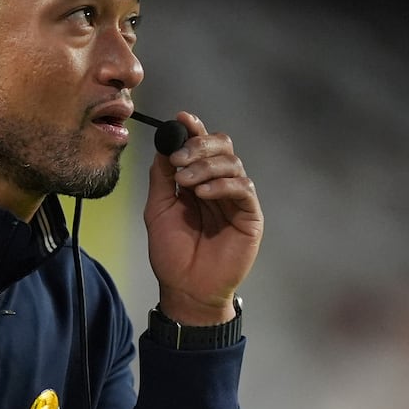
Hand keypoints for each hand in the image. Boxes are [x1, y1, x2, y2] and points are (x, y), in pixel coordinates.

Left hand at [143, 111, 263, 324]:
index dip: (194, 129)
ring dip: (206, 166)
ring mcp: (236, 200)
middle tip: (179, 157)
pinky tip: (203, 193)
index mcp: (198, 182)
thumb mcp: (158, 209)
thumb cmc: (172, 255)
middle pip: (222, 147)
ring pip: (232, 163)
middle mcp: (219, 186)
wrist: (186, 289)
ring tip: (186, 183)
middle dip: (200, 145)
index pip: (201, 147)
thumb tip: (164, 146)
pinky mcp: (250, 216)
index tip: (181, 119)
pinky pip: (243, 188)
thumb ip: (162, 178)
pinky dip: (222, 184)